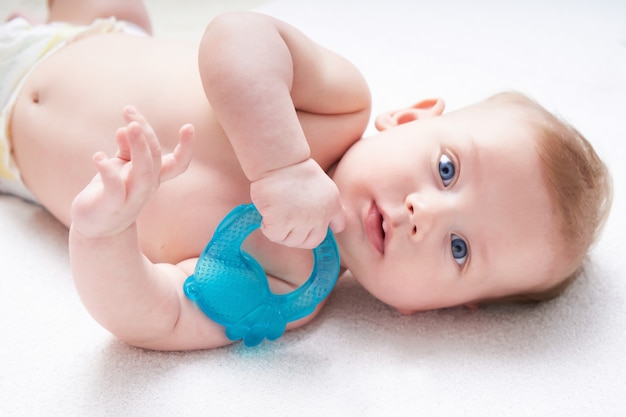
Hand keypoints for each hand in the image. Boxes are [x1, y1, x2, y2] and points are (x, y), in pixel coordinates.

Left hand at [71, 106, 194, 237]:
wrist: (97, 228)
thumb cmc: (111, 192)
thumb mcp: (122, 166)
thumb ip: (127, 147)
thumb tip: (128, 127)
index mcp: (154, 176)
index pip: (178, 163)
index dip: (187, 147)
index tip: (189, 126)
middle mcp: (147, 187)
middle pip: (155, 159)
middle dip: (147, 136)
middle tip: (130, 114)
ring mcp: (131, 197)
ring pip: (143, 173)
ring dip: (138, 148)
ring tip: (127, 126)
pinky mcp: (112, 205)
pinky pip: (115, 188)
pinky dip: (108, 171)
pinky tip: (98, 156)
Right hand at [250, 158, 345, 248]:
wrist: (280, 161)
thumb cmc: (298, 172)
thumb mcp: (327, 189)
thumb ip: (334, 211)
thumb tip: (337, 228)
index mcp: (331, 208)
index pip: (324, 234)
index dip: (310, 232)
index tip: (301, 223)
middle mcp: (318, 218)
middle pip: (306, 242)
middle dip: (295, 235)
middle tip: (285, 219)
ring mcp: (300, 221)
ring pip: (289, 240)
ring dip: (281, 231)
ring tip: (277, 212)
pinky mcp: (280, 221)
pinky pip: (274, 235)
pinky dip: (267, 226)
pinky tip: (268, 212)